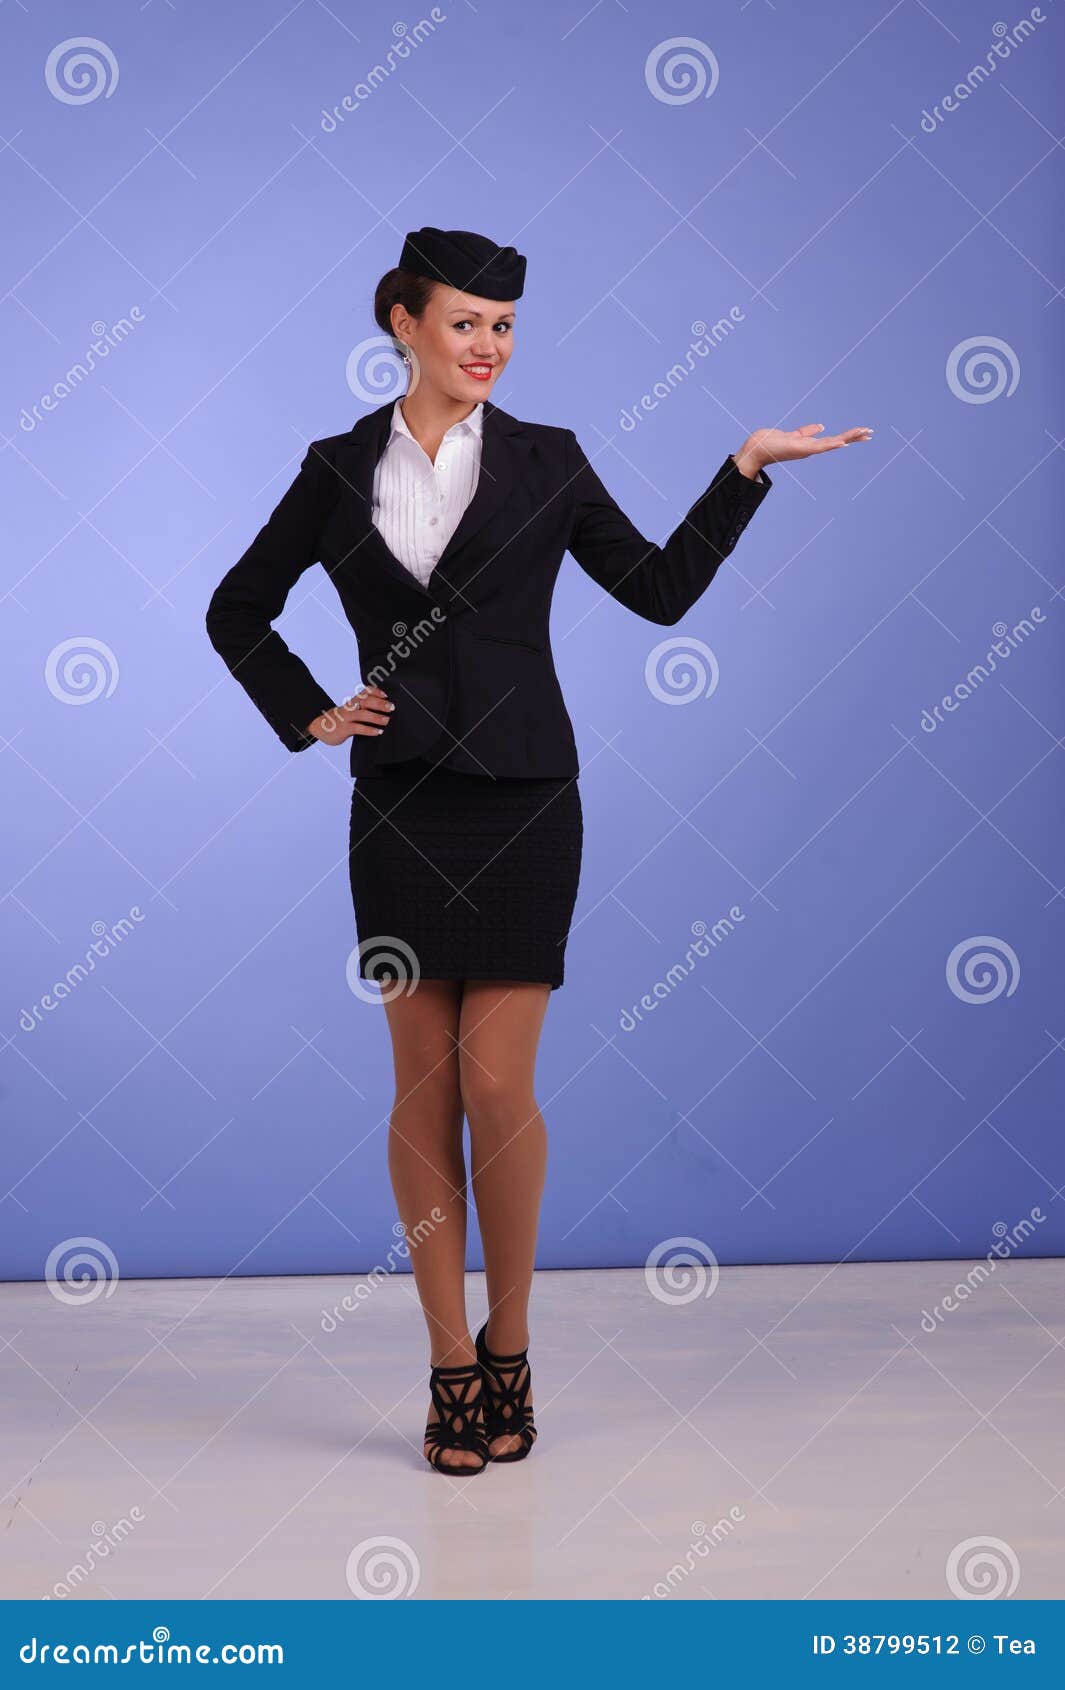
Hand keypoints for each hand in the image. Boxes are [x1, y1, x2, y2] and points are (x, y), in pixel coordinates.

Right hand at [306, 684, 393, 744]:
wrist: (320, 727)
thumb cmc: (340, 720)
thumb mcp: (350, 711)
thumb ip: (362, 709)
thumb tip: (383, 711)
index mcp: (352, 702)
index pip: (364, 692)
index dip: (375, 691)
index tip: (386, 695)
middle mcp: (350, 707)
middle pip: (365, 701)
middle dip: (380, 703)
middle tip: (391, 707)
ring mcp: (346, 717)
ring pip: (362, 714)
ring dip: (377, 717)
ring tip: (387, 720)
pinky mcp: (344, 728)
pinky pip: (358, 728)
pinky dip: (369, 729)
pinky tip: (378, 732)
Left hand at [733, 423, 872, 478]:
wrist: (758, 448)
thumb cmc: (773, 443)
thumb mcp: (794, 435)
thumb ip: (808, 431)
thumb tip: (821, 426)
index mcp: (811, 445)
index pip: (833, 439)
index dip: (848, 436)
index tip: (863, 433)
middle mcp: (812, 449)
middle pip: (837, 441)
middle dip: (854, 437)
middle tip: (871, 433)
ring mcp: (807, 450)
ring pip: (832, 443)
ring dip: (849, 438)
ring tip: (864, 433)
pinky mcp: (801, 449)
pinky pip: (820, 447)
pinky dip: (832, 444)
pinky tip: (843, 442)